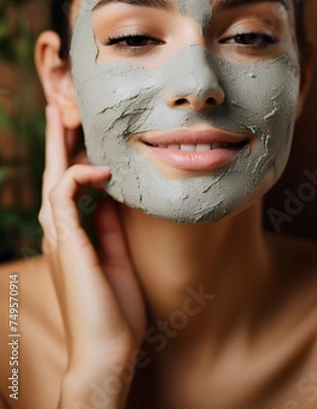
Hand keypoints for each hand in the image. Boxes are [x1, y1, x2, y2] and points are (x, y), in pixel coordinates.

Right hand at [39, 104, 146, 406]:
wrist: (107, 352)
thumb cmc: (114, 310)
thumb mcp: (116, 257)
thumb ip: (109, 227)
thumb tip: (110, 196)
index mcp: (73, 237)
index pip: (67, 188)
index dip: (70, 158)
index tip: (78, 133)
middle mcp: (60, 233)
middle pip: (53, 175)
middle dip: (56, 141)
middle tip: (59, 109)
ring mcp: (60, 237)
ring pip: (53, 178)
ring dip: (59, 146)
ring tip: (65, 116)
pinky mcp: (66, 242)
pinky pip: (63, 195)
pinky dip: (79, 175)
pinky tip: (100, 168)